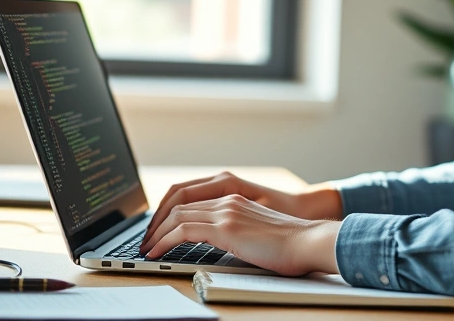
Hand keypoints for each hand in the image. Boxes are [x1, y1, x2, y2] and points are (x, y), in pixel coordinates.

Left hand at [139, 171, 340, 253]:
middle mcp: (228, 200)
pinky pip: (183, 231)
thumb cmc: (291, 245)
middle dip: (155, 224)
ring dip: (155, 234)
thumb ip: (238, 233)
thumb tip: (221, 246)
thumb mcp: (258, 234)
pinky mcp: (226, 227)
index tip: (157, 231)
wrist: (309, 242)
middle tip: (144, 241)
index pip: (190, 201)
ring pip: (177, 216)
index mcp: (234, 199)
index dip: (168, 215)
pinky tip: (156, 254)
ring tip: (146, 250)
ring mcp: (226, 211)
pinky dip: (164, 242)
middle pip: (178, 204)